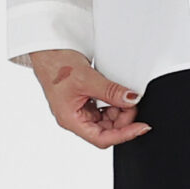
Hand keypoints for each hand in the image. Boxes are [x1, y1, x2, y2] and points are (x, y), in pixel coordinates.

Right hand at [26, 49, 153, 147]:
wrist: (48, 50)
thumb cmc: (56, 65)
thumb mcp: (87, 79)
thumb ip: (111, 91)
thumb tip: (132, 100)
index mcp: (71, 120)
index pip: (101, 138)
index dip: (123, 135)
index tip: (141, 128)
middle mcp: (75, 118)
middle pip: (106, 130)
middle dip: (123, 120)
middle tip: (134, 103)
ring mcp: (80, 110)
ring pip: (106, 120)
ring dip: (119, 111)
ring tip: (126, 96)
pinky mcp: (84, 101)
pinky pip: (103, 109)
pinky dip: (113, 103)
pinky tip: (118, 94)